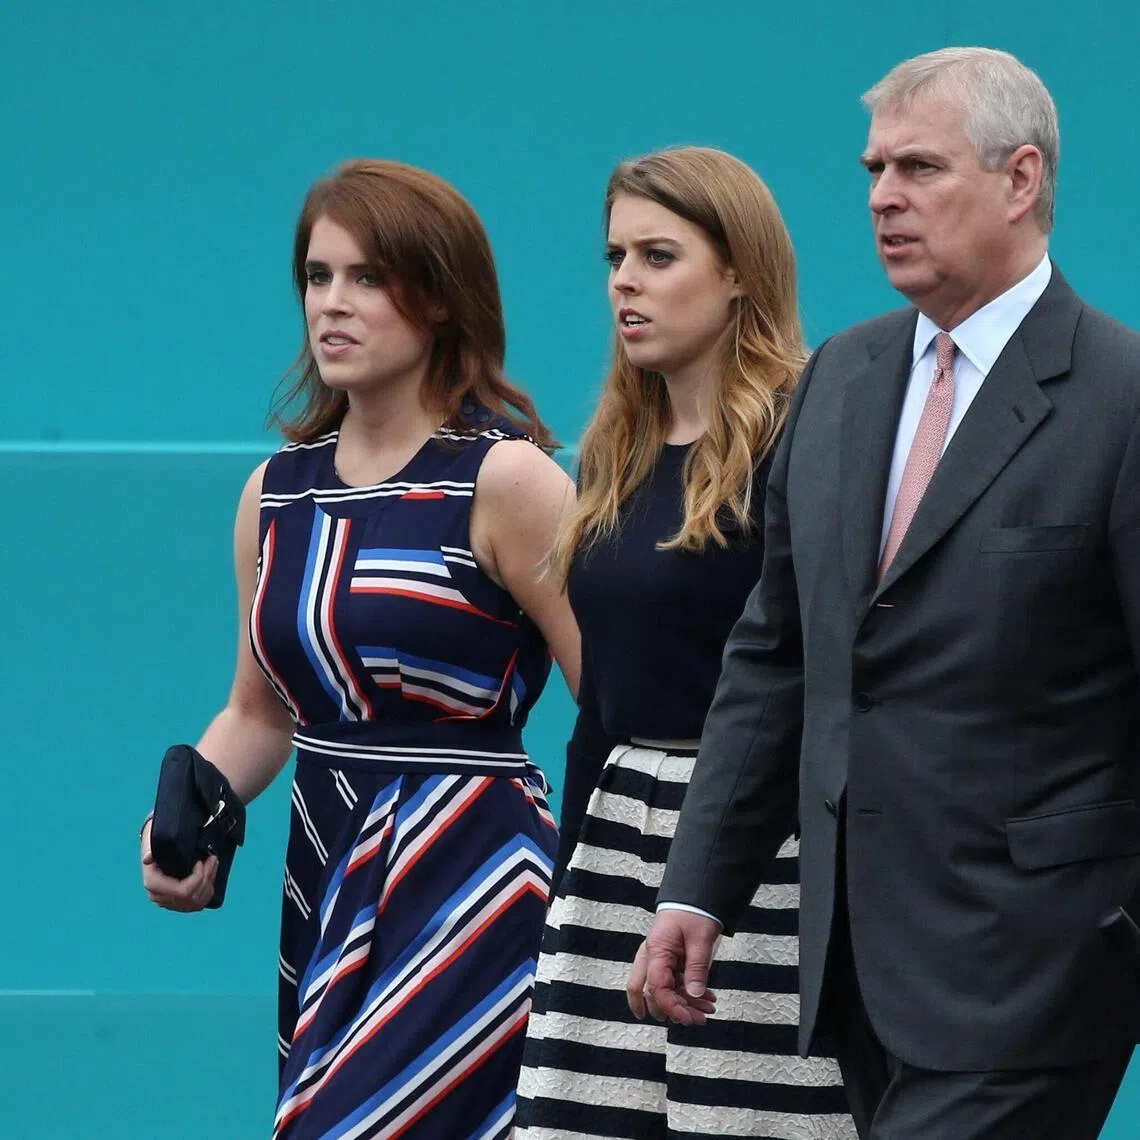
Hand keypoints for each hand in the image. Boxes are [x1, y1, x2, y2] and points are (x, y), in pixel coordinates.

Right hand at [140, 817, 217, 911]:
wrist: (156, 847)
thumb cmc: (156, 842)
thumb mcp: (153, 842)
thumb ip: (151, 850)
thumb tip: (148, 859)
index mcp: (153, 884)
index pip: (182, 892)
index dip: (196, 878)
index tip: (200, 861)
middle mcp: (159, 897)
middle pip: (191, 897)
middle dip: (206, 877)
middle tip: (212, 858)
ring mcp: (169, 902)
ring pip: (197, 902)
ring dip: (209, 882)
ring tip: (213, 863)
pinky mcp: (178, 902)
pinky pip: (198, 904)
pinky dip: (207, 891)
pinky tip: (210, 876)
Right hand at [627, 910, 719, 1024]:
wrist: (695, 895)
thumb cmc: (694, 911)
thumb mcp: (700, 939)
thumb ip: (697, 967)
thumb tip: (695, 994)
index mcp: (656, 951)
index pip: (656, 988)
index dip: (671, 1007)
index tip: (689, 1018)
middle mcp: (653, 957)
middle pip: (650, 993)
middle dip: (674, 1011)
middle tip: (697, 1020)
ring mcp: (661, 960)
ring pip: (665, 991)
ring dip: (685, 1004)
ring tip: (708, 1010)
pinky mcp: (671, 961)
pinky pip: (676, 983)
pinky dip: (690, 993)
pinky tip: (707, 998)